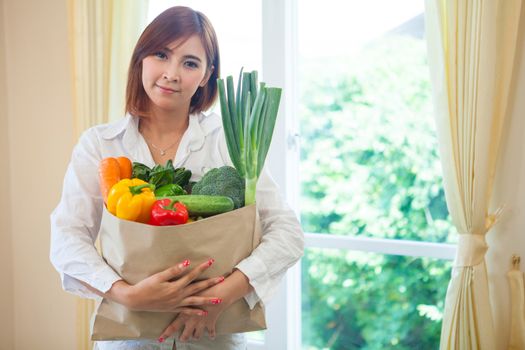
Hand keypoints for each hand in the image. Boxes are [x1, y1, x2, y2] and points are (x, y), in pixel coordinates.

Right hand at [106, 258, 222, 312]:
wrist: (135, 300)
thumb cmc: (146, 286)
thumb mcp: (159, 276)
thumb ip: (174, 270)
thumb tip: (187, 262)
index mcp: (176, 286)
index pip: (192, 275)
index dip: (202, 268)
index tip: (212, 261)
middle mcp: (178, 296)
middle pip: (198, 288)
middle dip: (211, 283)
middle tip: (222, 279)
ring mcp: (176, 303)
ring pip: (195, 302)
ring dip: (207, 300)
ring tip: (219, 300)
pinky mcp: (173, 308)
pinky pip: (187, 311)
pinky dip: (196, 312)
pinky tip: (204, 312)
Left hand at [158, 283, 226, 342]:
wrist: (217, 294)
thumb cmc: (203, 289)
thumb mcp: (188, 290)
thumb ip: (178, 294)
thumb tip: (168, 294)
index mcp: (185, 314)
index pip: (173, 326)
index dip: (166, 334)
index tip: (160, 339)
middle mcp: (192, 321)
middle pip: (186, 334)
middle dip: (184, 338)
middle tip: (181, 339)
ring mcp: (201, 323)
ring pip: (197, 335)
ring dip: (196, 336)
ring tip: (194, 337)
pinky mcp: (211, 323)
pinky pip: (211, 331)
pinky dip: (211, 334)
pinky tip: (211, 337)